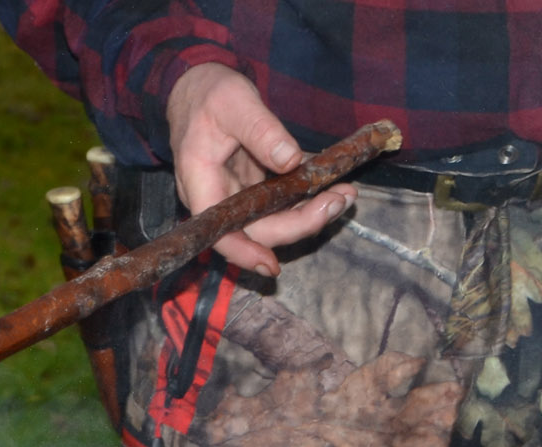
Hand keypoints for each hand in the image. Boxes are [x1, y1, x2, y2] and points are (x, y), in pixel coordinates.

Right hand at [166, 64, 356, 276]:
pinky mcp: (253, 185)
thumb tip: (290, 160)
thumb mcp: (234, 102)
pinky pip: (281, 201)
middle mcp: (219, 197)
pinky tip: (332, 182)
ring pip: (273, 219)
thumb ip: (261, 129)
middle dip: (300, 223)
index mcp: (202, 184)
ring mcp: (237, 193)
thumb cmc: (208, 93)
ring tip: (345, 194)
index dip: (245, 254)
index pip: (220, 233)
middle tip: (339, 201)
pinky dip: (307, 196)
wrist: (196, 86)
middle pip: (257, 230)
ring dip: (310, 212)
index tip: (272, 266)